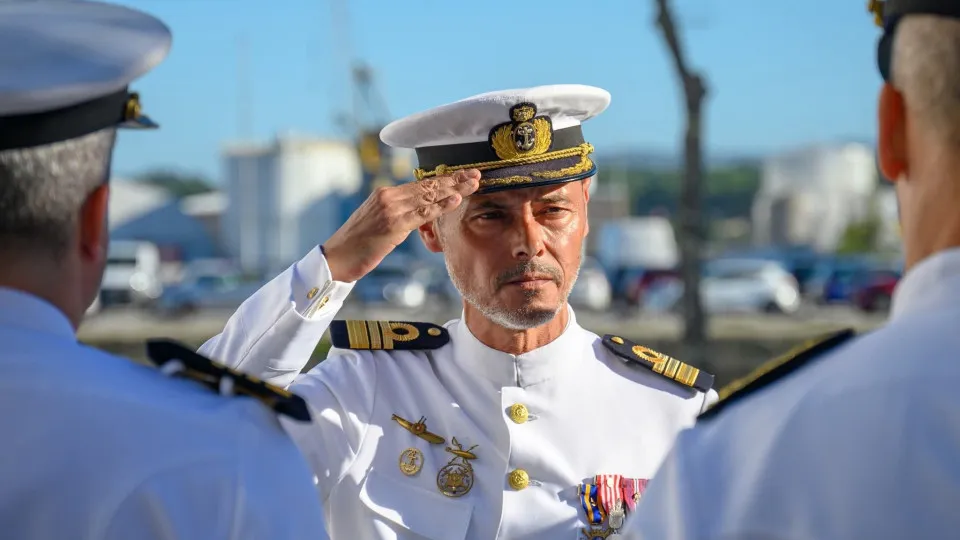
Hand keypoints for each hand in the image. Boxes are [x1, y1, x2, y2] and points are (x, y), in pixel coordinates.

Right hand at [323, 169, 480, 281]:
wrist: (337, 257)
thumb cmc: (358, 244)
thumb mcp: (379, 224)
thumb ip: (399, 216)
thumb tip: (420, 216)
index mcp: (385, 194)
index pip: (420, 184)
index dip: (443, 179)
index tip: (462, 175)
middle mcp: (388, 196)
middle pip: (428, 185)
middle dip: (454, 179)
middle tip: (476, 174)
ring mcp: (391, 209)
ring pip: (428, 196)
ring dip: (454, 188)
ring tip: (473, 183)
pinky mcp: (394, 225)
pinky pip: (422, 213)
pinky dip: (440, 205)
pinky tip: (455, 199)